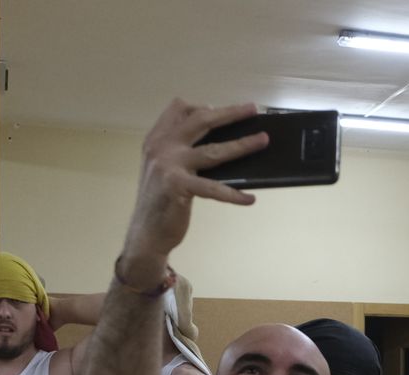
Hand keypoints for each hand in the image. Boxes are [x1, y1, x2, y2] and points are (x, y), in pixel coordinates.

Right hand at [119, 100, 268, 276]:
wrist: (146, 233)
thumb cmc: (160, 201)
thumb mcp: (163, 168)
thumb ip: (180, 150)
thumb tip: (219, 142)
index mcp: (156, 139)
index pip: (178, 108)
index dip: (200, 105)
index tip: (219, 108)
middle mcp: (161, 146)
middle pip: (200, 120)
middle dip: (229, 113)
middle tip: (252, 109)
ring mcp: (169, 165)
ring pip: (213, 150)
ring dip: (242, 144)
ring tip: (263, 140)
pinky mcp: (178, 187)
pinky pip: (214, 188)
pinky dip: (234, 195)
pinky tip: (249, 199)